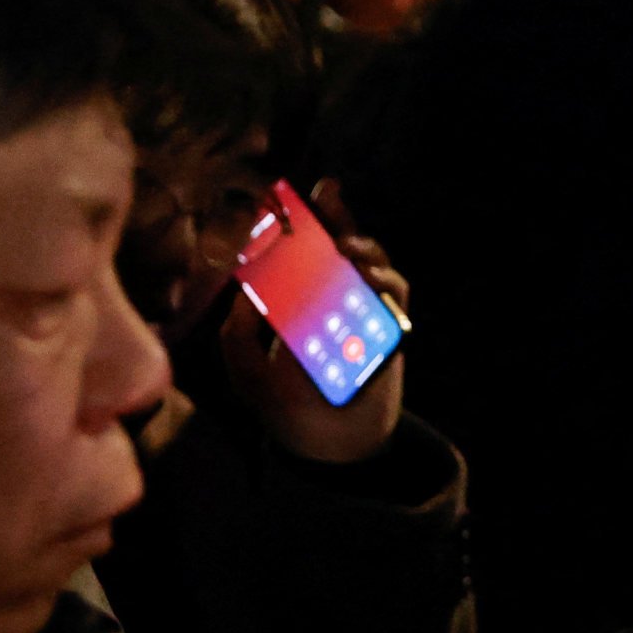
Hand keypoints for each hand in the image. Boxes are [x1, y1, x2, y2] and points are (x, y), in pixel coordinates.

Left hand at [215, 180, 407, 465]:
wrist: (325, 441)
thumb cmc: (283, 401)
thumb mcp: (245, 368)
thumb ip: (238, 332)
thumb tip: (247, 292)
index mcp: (300, 300)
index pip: (299, 250)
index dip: (294, 223)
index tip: (281, 198)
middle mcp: (337, 297)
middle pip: (339, 244)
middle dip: (334, 216)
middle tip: (325, 192)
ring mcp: (366, 311)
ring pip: (372, 263)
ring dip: (361, 248)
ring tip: (344, 245)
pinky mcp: (391, 330)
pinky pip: (393, 297)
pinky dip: (383, 282)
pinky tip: (366, 277)